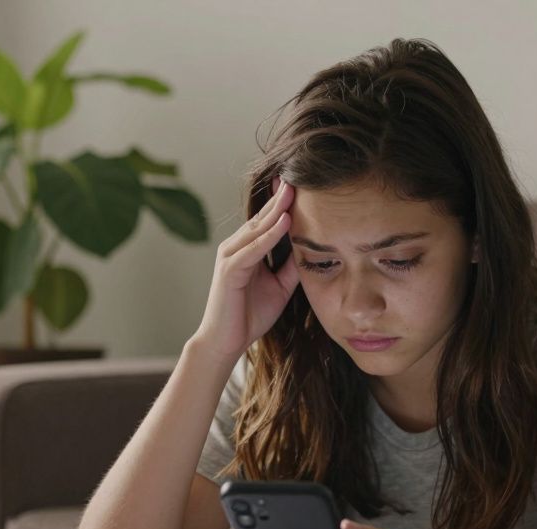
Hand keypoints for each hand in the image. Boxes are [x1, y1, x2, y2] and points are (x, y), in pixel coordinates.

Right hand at [190, 176, 298, 364]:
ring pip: (257, 228)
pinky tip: (285, 222)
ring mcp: (229, 257)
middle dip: (280, 198)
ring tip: (294, 191)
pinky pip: (253, 249)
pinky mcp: (229, 270)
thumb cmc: (249, 316)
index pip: (266, 221)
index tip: (299, 184)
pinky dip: (269, 235)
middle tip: (297, 176)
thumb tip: (310, 249)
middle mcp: (234, 248)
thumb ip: (290, 267)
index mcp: (245, 250)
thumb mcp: (279, 287)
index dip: (281, 203)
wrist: (226, 343)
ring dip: (276, 210)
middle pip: (261, 218)